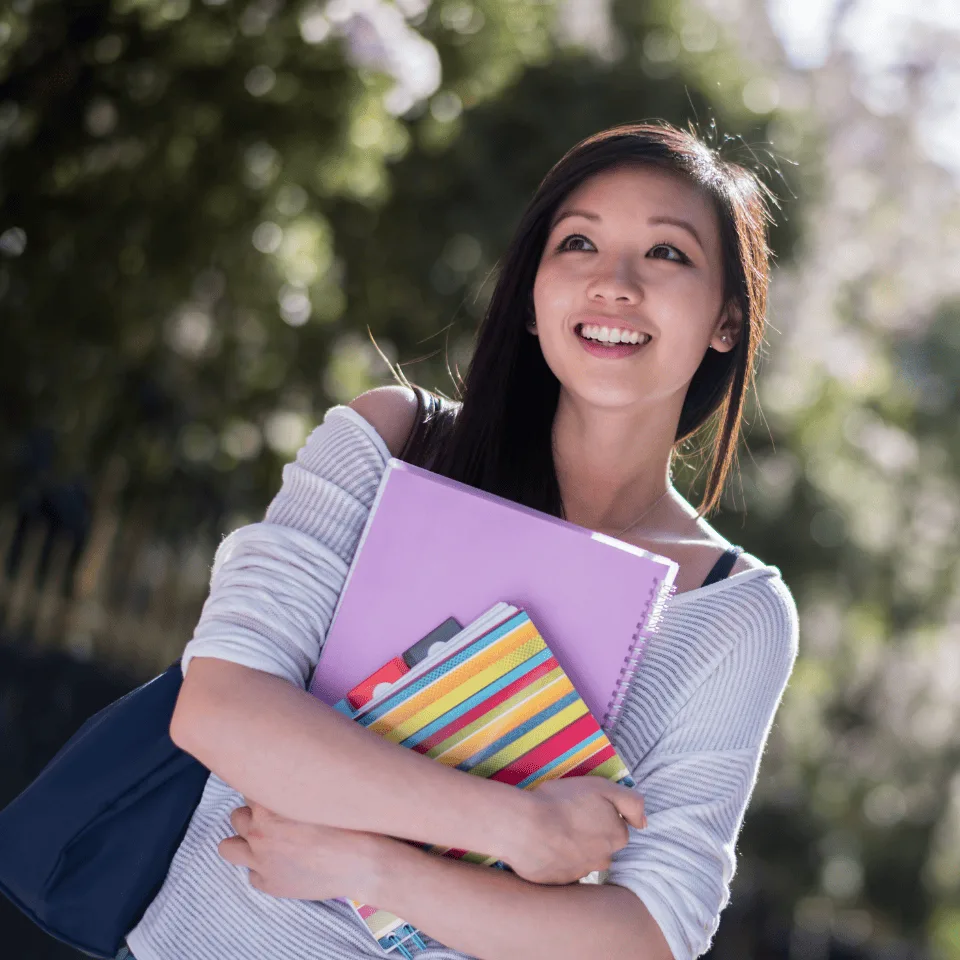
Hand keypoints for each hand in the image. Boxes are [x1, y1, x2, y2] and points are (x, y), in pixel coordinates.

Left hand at [218, 801, 397, 901]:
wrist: (364, 861)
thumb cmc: (348, 821)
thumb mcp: (319, 792)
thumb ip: (293, 785)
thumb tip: (282, 775)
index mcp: (268, 804)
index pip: (247, 786)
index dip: (263, 789)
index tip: (272, 790)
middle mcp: (257, 830)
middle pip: (236, 815)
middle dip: (252, 815)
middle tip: (274, 816)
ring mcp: (260, 860)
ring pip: (228, 847)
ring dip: (244, 841)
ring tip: (266, 840)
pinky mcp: (268, 884)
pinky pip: (251, 874)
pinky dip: (263, 869)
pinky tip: (284, 863)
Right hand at [505, 778, 646, 884]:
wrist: (524, 827)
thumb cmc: (562, 802)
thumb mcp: (601, 787)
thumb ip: (631, 802)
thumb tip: (644, 823)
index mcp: (615, 837)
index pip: (616, 828)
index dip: (599, 814)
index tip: (582, 806)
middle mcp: (602, 860)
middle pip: (600, 846)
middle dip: (588, 835)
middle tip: (566, 818)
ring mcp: (580, 874)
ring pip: (581, 859)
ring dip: (571, 847)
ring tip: (550, 830)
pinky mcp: (557, 884)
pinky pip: (560, 870)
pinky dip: (554, 859)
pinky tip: (542, 845)